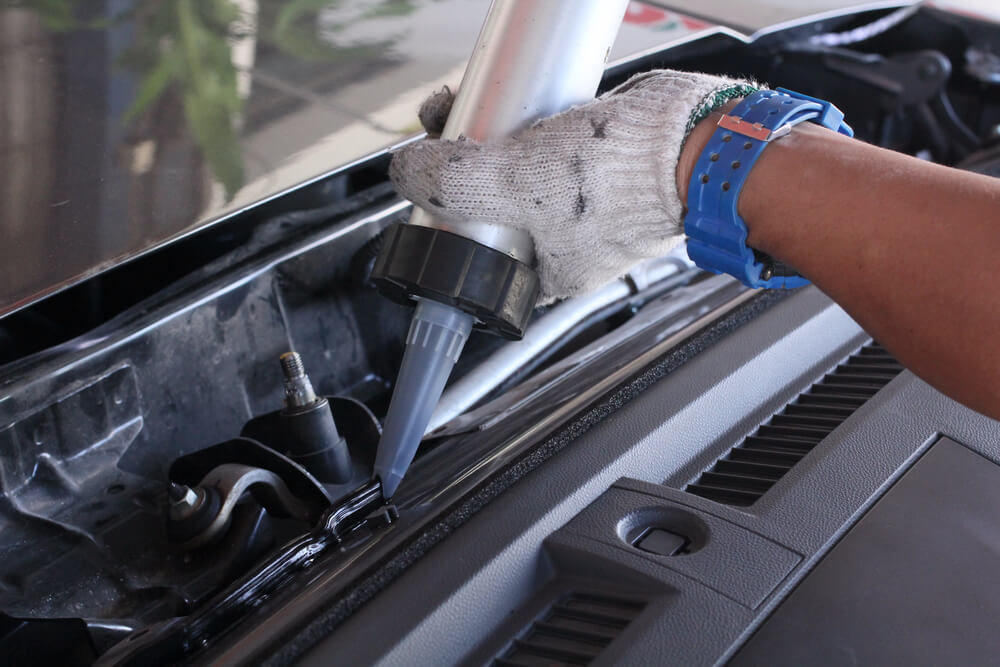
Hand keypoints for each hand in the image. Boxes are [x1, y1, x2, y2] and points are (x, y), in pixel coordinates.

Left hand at [389, 70, 755, 301]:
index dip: (439, 216)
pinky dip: (521, 119)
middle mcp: (563, 241)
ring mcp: (581, 200)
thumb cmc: (620, 182)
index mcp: (546, 272)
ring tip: (464, 101)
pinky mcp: (596, 160)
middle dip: (455, 164)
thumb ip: (451, 185)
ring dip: (483, 134)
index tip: (423, 182)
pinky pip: (543, 142)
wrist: (694, 138)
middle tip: (441, 129)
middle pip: (486, 203)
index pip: (471, 253)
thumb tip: (404, 171)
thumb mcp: (513, 186)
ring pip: (511, 168)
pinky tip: (506, 96)